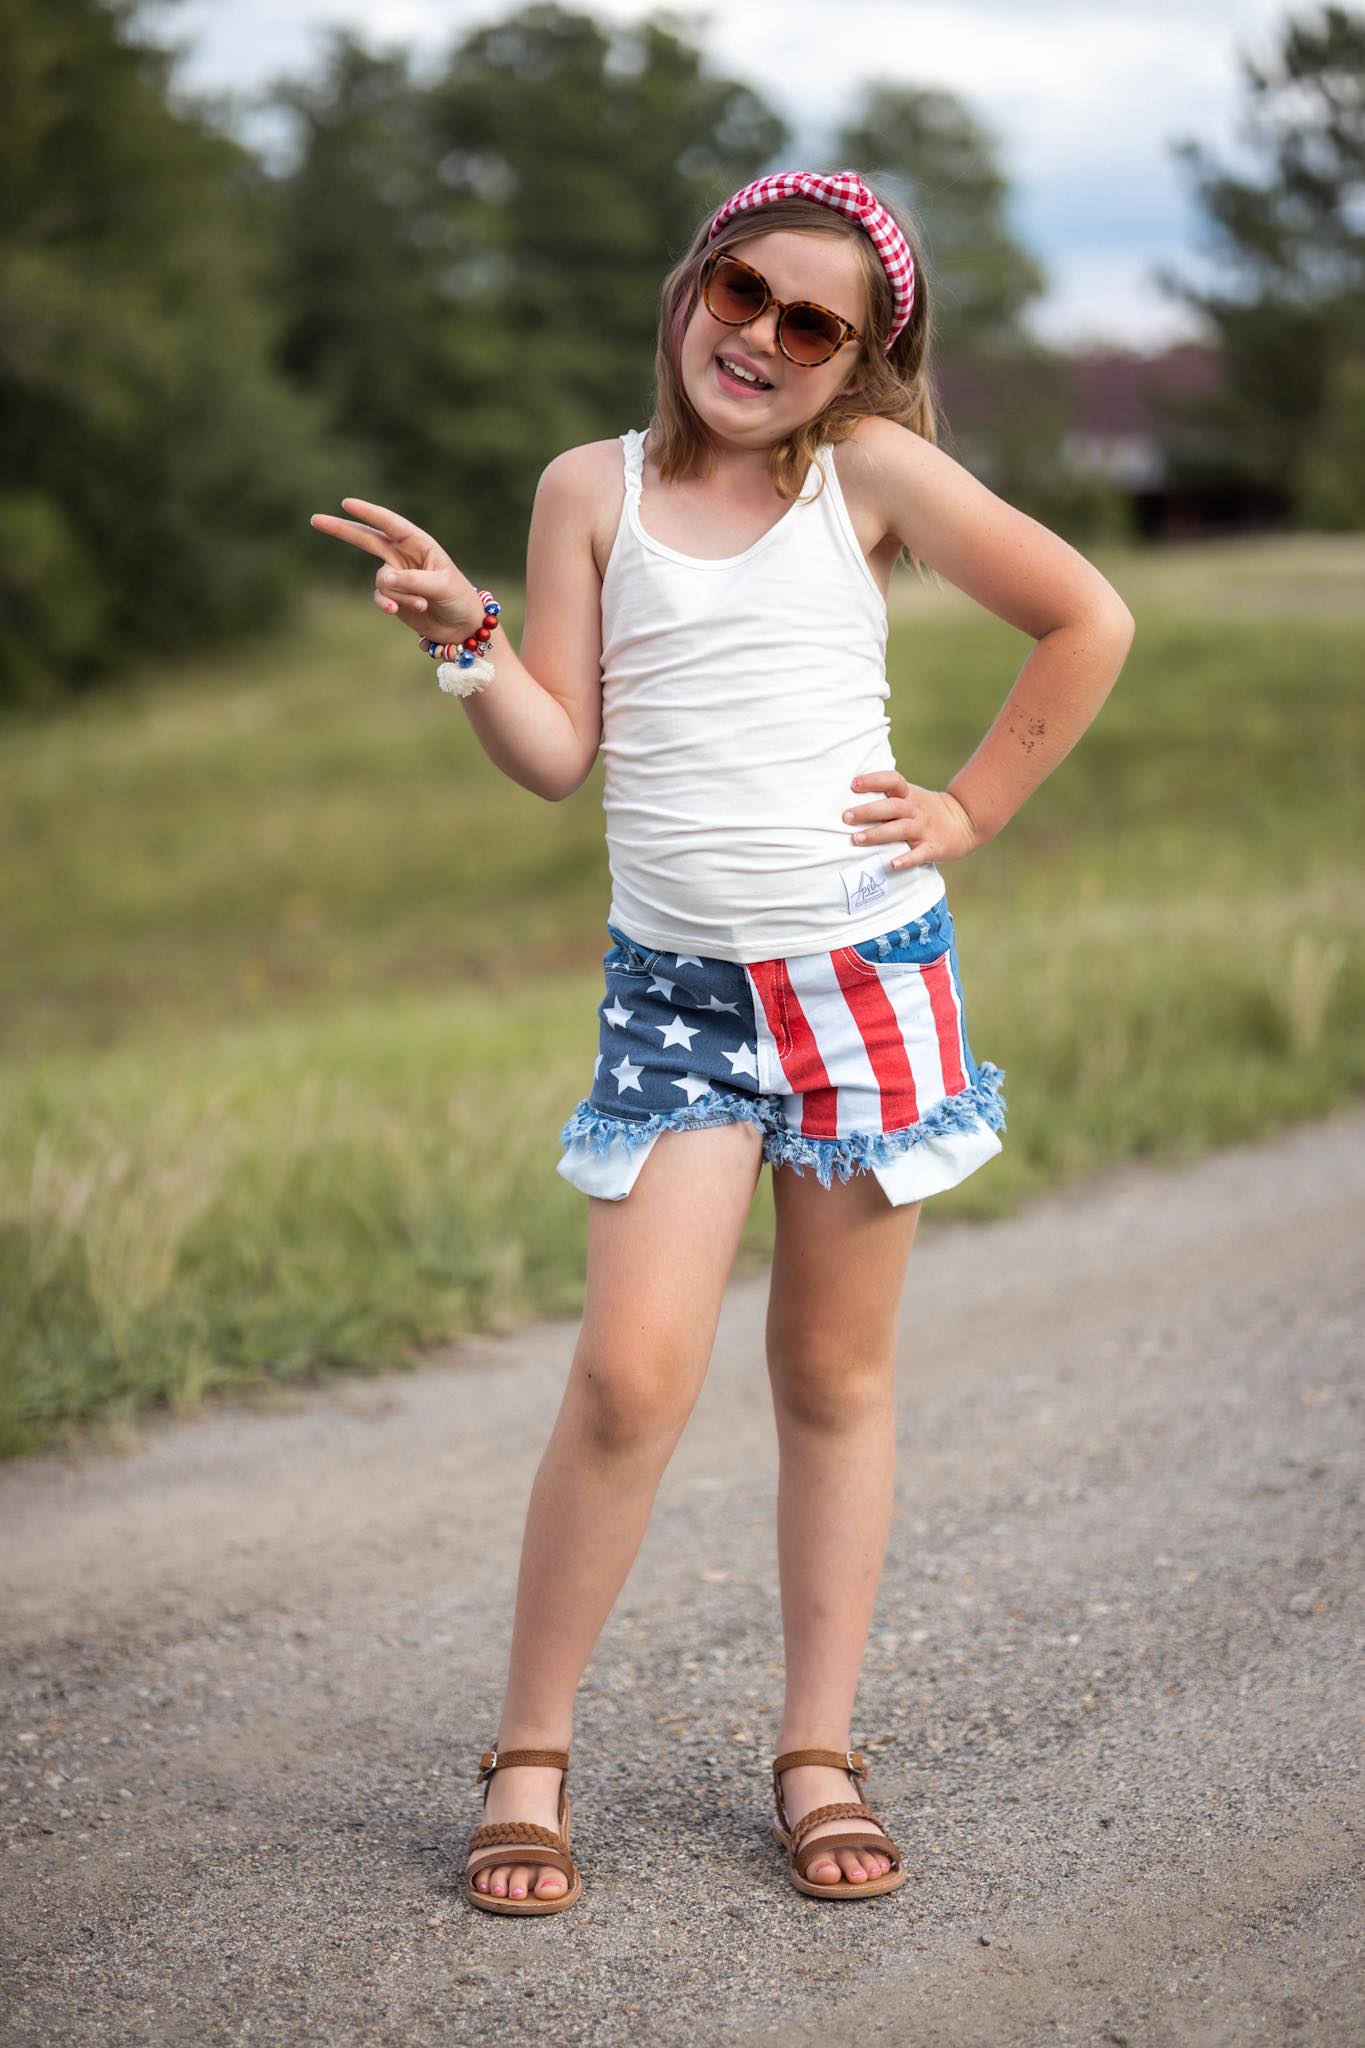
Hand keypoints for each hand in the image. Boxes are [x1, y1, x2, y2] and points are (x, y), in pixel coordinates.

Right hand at [308, 497, 485, 639]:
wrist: (463, 628)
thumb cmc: (459, 599)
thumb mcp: (441, 586)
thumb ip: (413, 581)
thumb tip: (384, 579)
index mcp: (419, 543)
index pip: (390, 524)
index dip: (368, 512)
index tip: (346, 503)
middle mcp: (404, 556)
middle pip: (367, 539)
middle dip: (342, 529)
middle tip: (315, 519)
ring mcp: (396, 577)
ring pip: (381, 581)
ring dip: (398, 594)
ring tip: (422, 604)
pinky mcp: (393, 597)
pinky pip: (381, 598)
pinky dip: (389, 604)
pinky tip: (397, 612)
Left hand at [842, 771, 981, 867]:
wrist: (966, 821)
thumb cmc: (926, 810)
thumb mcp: (911, 796)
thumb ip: (887, 797)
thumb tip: (850, 796)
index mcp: (909, 795)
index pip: (893, 781)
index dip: (874, 780)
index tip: (854, 784)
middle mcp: (915, 810)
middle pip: (892, 807)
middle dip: (868, 811)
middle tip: (846, 817)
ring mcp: (924, 829)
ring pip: (901, 829)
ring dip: (879, 834)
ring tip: (858, 839)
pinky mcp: (933, 848)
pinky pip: (920, 854)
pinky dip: (907, 859)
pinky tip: (893, 864)